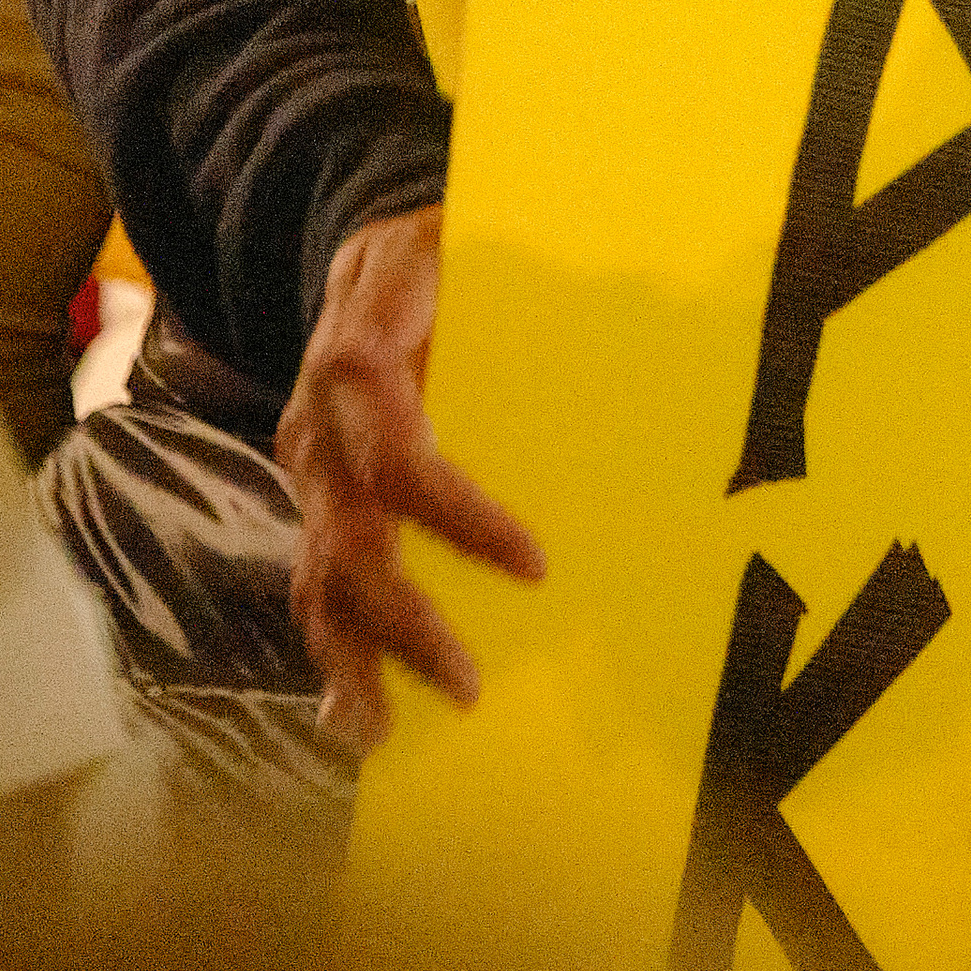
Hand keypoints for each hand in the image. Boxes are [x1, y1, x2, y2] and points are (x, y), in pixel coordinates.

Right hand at [277, 202, 544, 754]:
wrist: (368, 256)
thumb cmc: (444, 254)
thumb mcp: (475, 241)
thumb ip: (549, 278)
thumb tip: (659, 312)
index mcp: (361, 351)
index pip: (399, 451)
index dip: (457, 515)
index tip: (534, 565)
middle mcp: (320, 422)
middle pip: (351, 532)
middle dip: (405, 616)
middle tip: (468, 682)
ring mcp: (310, 468)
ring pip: (320, 573)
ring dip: (356, 655)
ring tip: (387, 729)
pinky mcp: (316, 503)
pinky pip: (315, 582)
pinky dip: (334, 652)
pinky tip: (359, 716)